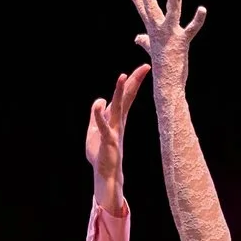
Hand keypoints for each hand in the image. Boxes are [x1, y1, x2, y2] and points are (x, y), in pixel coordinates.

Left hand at [86, 64, 149, 203]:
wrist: (105, 174)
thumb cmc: (101, 153)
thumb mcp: (95, 129)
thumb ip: (96, 115)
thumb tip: (100, 100)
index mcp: (117, 118)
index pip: (127, 96)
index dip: (134, 81)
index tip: (144, 68)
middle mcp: (119, 122)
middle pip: (127, 98)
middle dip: (135, 81)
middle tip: (146, 67)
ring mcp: (115, 131)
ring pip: (118, 108)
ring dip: (120, 92)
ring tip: (123, 76)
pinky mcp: (108, 141)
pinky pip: (104, 126)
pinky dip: (100, 115)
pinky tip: (100, 103)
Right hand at [124, 0, 205, 93]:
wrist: (167, 85)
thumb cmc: (162, 67)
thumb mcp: (152, 50)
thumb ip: (145, 41)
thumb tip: (137, 38)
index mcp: (152, 30)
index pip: (142, 9)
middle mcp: (159, 31)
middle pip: (151, 7)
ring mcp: (170, 35)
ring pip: (172, 14)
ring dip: (173, 1)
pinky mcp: (182, 41)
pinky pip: (191, 29)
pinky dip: (197, 20)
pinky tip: (202, 9)